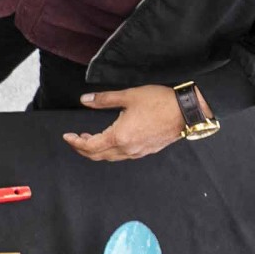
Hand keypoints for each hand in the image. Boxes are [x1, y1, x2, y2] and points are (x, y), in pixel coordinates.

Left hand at [62, 85, 206, 161]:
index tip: (67, 136)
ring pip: (109, 157)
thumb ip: (104, 100)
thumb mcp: (129, 96)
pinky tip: (111, 139)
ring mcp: (137, 152)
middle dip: (83, 148)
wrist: (187, 111)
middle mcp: (127, 149)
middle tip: (76, 139)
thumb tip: (85, 100)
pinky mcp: (146, 151)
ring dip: (97, 150)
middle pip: (97, 155)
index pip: (89, 146)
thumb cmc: (160, 102)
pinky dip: (110, 150)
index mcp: (119, 137)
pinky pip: (122, 155)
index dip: (75, 142)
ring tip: (91, 138)